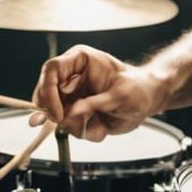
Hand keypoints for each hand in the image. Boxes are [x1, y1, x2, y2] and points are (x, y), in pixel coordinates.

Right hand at [30, 45, 160, 141]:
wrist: (147, 100)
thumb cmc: (137, 88)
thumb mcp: (120, 94)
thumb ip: (95, 103)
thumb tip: (71, 113)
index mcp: (80, 60)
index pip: (51, 70)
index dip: (48, 91)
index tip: (57, 114)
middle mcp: (71, 77)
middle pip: (44, 94)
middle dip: (56, 113)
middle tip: (71, 123)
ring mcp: (71, 96)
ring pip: (55, 115)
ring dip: (75, 126)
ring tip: (98, 123)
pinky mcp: (75, 112)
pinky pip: (68, 127)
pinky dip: (83, 132)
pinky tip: (100, 127)